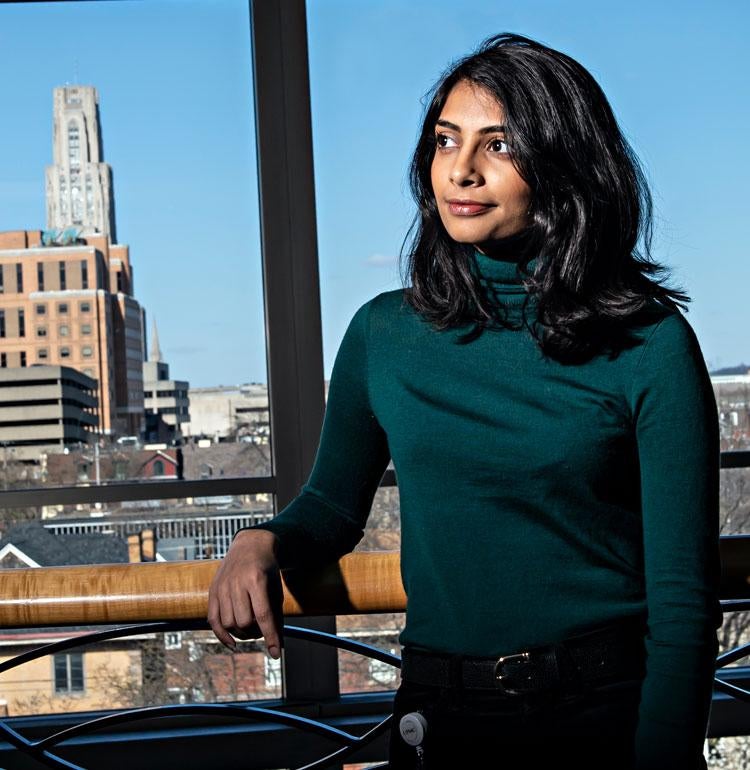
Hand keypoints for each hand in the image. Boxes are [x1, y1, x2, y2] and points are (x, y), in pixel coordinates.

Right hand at [207, 529, 282, 657]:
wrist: (251, 545)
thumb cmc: (268, 568)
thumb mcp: (276, 588)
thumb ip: (276, 615)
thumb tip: (277, 645)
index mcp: (256, 580)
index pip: (263, 615)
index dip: (270, 637)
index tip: (276, 653)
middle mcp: (236, 583)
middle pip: (243, 622)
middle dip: (255, 633)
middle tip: (262, 630)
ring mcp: (222, 587)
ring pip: (229, 624)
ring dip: (241, 634)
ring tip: (250, 629)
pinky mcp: (213, 591)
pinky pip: (213, 620)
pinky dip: (222, 635)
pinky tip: (232, 643)